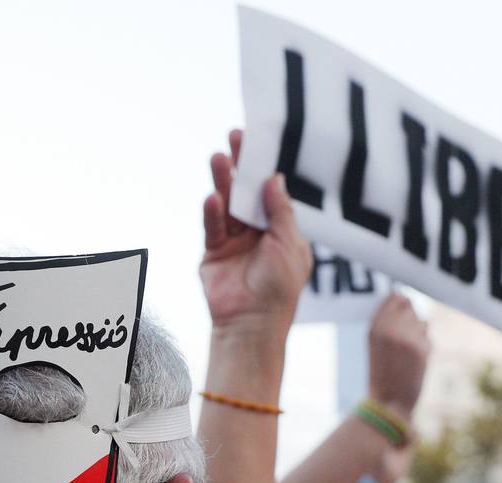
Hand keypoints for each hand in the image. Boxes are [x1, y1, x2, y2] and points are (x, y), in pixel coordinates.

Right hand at [199, 129, 311, 334]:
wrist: (253, 325)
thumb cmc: (279, 290)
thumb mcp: (289, 245)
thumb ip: (280, 211)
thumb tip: (275, 178)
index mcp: (281, 229)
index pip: (272, 191)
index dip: (266, 167)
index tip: (260, 140)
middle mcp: (257, 232)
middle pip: (247, 191)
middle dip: (242, 165)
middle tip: (235, 138)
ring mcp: (234, 241)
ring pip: (228, 204)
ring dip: (224, 182)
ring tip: (218, 159)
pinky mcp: (213, 252)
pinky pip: (212, 227)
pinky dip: (212, 213)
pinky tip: (212, 199)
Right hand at [367, 292, 428, 420]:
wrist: (389, 401)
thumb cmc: (382, 372)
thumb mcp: (376, 344)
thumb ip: (388, 321)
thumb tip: (406, 299)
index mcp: (375, 327)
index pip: (395, 296)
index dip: (399, 302)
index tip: (399, 312)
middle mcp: (391, 329)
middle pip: (410, 305)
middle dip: (409, 317)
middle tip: (403, 337)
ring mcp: (408, 338)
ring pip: (422, 320)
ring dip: (418, 330)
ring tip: (407, 349)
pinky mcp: (423, 349)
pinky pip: (428, 336)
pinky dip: (424, 344)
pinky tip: (414, 359)